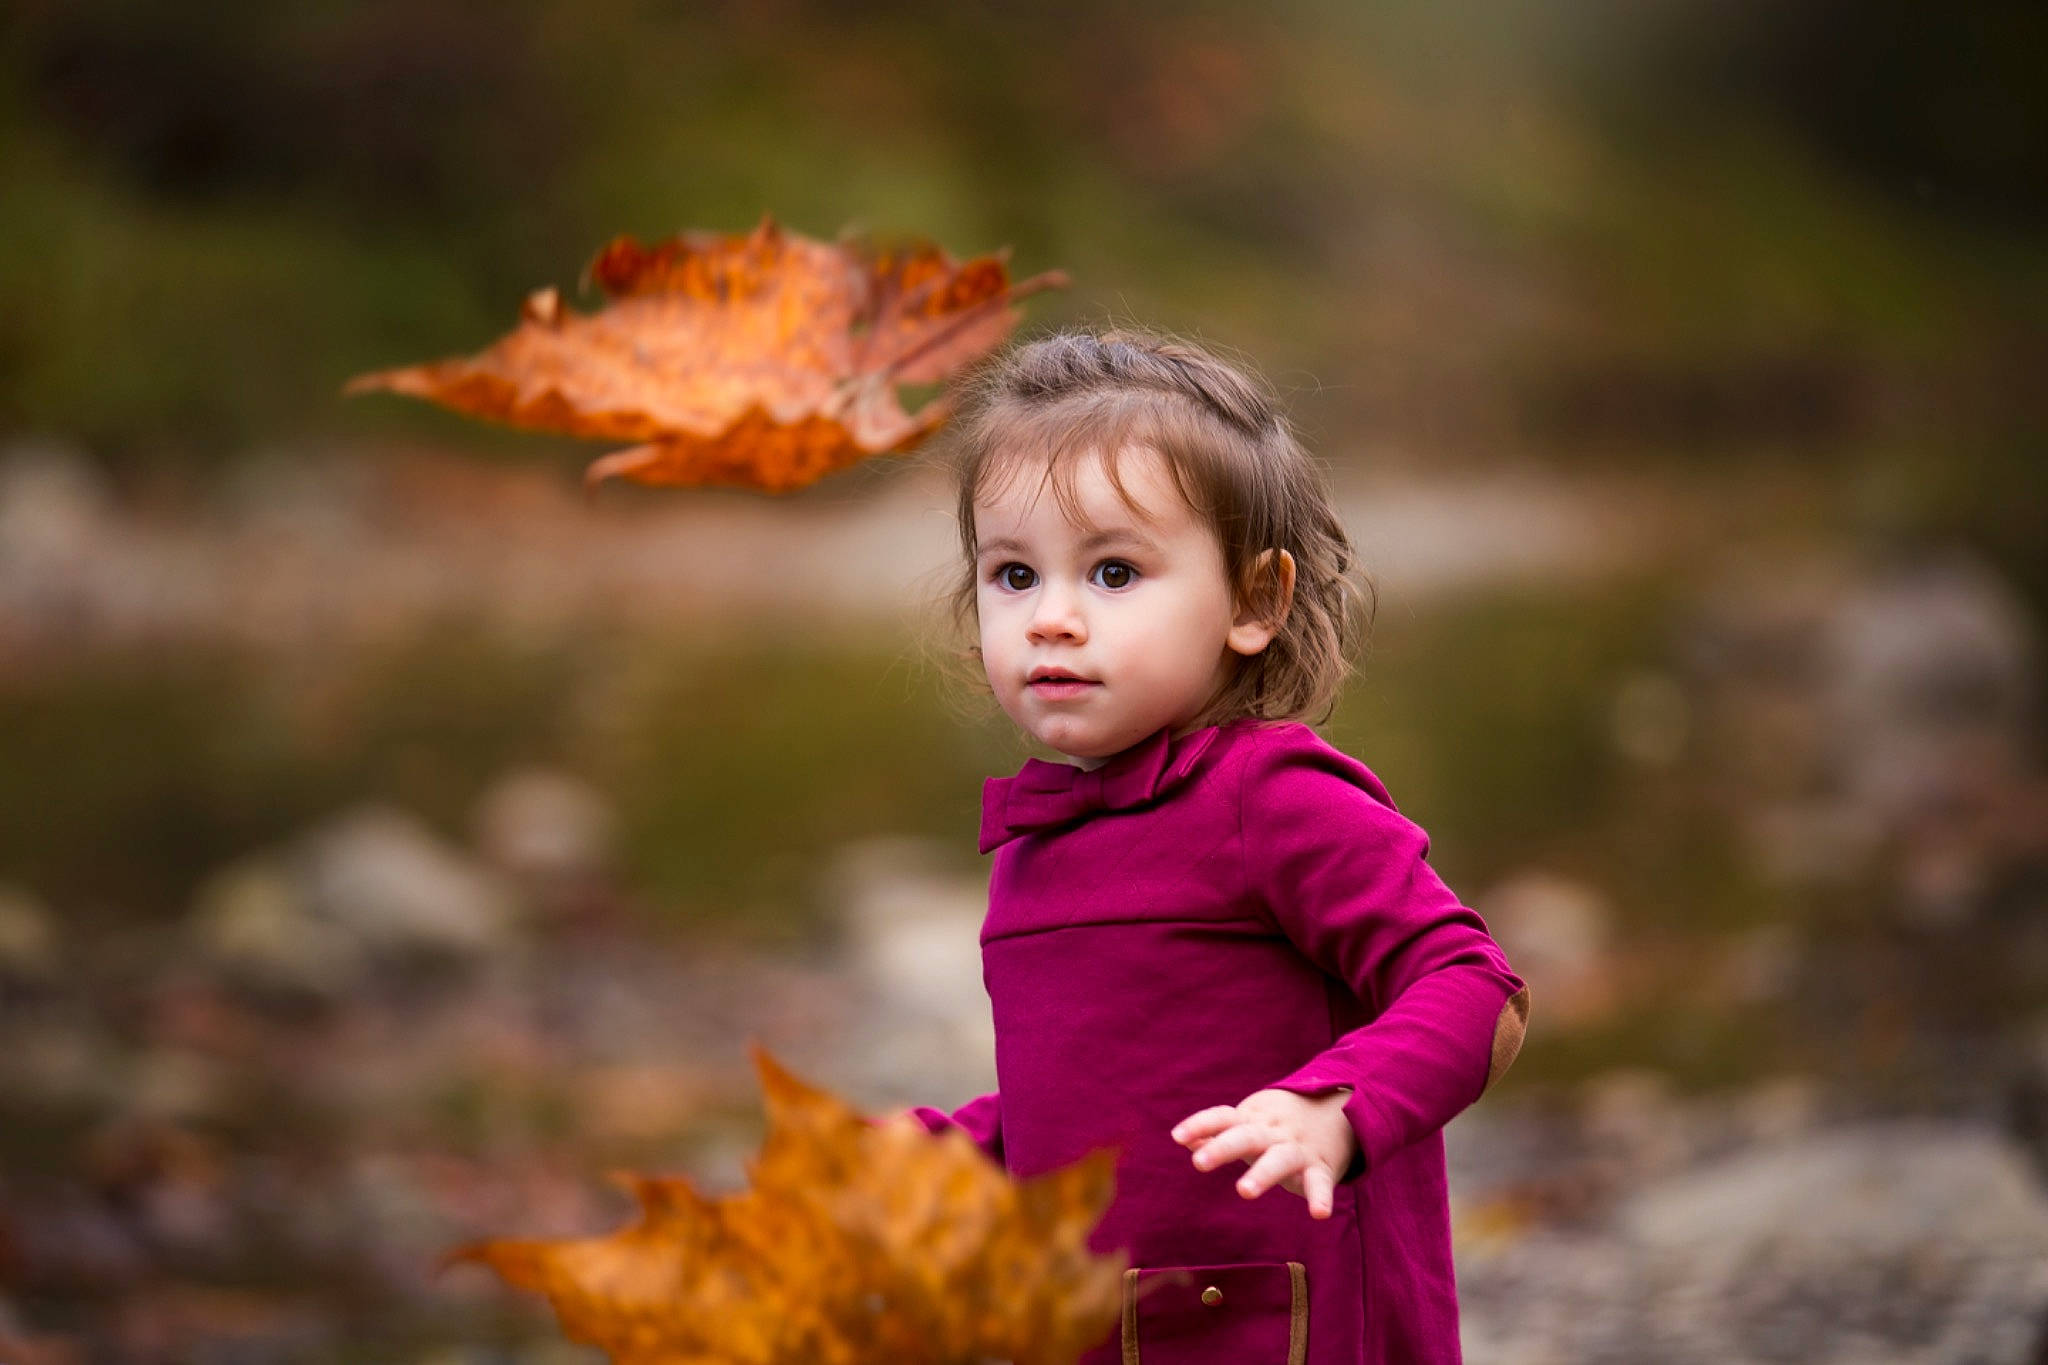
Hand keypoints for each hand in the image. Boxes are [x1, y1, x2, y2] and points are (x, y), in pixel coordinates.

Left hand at [1170, 1088, 1357, 1219]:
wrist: (1339, 1108)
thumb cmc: (1281, 1124)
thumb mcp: (1250, 1122)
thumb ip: (1218, 1132)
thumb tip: (1183, 1140)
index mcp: (1253, 1120)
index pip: (1223, 1116)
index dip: (1200, 1124)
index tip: (1177, 1136)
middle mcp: (1273, 1132)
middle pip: (1245, 1136)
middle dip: (1222, 1148)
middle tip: (1199, 1163)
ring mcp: (1297, 1149)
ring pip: (1279, 1158)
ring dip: (1262, 1173)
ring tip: (1244, 1191)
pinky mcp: (1321, 1167)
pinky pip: (1321, 1181)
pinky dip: (1321, 1196)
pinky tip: (1319, 1214)